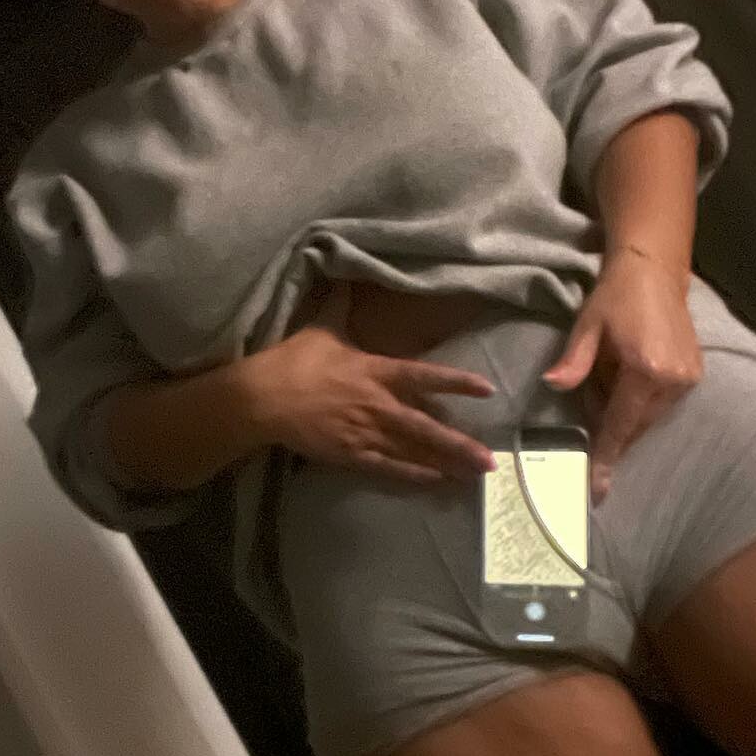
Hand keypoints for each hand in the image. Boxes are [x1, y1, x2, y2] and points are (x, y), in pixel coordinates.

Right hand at [256, 281, 497, 485]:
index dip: (457, 383)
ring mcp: (367, 433)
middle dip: (461, 444)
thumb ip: (342, 305)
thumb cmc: (294, 360)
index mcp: (377, 371)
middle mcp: (379, 405)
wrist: (263, 398)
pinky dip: (413, 475)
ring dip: (446, 464)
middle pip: (428, 427)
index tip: (487, 390)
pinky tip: (435, 482)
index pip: (426, 376)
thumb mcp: (322, 327)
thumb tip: (347, 274)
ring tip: (474, 476)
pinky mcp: (351, 455)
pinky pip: (388, 468)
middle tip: (491, 459)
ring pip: (414, 451)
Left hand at [541, 250, 702, 503]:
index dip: (605, 457)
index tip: (597, 490)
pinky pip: (660, 404)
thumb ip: (574, 363)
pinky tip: (625, 372)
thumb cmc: (615, 297)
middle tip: (591, 394)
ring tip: (609, 371)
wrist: (654, 269)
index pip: (619, 425)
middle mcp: (672, 380)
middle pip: (633, 425)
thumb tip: (553, 386)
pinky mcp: (694, 374)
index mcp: (645, 370)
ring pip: (647, 417)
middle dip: (608, 424)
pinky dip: (638, 400)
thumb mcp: (587, 327)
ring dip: (623, 409)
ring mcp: (688, 379)